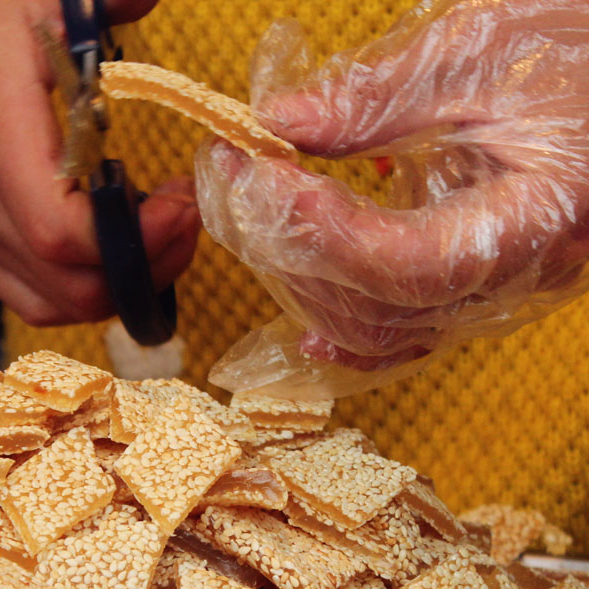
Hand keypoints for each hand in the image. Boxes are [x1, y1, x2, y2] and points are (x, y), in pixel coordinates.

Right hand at [0, 0, 200, 325]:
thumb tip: (147, 1)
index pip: (60, 233)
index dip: (131, 241)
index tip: (179, 204)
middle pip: (64, 285)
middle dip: (141, 270)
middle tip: (182, 221)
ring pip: (46, 301)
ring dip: (113, 286)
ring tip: (154, 238)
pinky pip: (22, 290)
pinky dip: (74, 286)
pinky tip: (107, 250)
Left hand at [196, 0, 588, 370]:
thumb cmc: (579, 58)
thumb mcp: (482, 52)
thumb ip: (374, 95)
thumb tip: (276, 121)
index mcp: (534, 220)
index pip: (407, 263)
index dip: (321, 232)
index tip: (260, 174)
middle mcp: (511, 283)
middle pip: (372, 306)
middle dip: (284, 245)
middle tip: (229, 174)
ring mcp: (487, 301)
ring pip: (372, 333)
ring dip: (296, 279)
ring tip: (249, 209)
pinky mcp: (466, 301)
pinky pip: (396, 342)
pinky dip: (341, 332)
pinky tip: (301, 326)